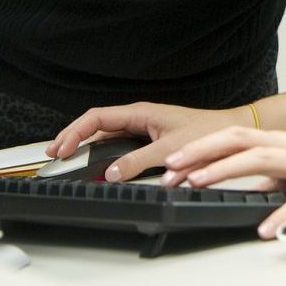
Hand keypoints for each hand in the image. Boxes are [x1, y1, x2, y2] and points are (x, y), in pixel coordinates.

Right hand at [45, 103, 250, 181]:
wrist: (230, 134)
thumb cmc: (207, 133)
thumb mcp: (170, 151)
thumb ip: (139, 162)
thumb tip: (112, 173)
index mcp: (140, 112)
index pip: (97, 118)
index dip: (74, 132)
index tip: (61, 148)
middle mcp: (139, 118)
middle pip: (96, 126)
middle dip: (73, 137)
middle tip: (54, 155)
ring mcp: (143, 129)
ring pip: (107, 136)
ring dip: (86, 146)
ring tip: (68, 159)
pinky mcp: (149, 140)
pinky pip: (119, 145)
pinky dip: (103, 154)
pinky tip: (97, 165)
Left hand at [160, 127, 285, 237]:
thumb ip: (273, 177)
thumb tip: (242, 188)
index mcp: (284, 142)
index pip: (234, 137)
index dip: (202, 147)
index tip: (172, 163)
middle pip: (240, 140)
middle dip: (202, 153)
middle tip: (172, 171)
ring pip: (263, 158)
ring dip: (226, 170)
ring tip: (199, 185)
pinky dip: (283, 214)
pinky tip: (266, 229)